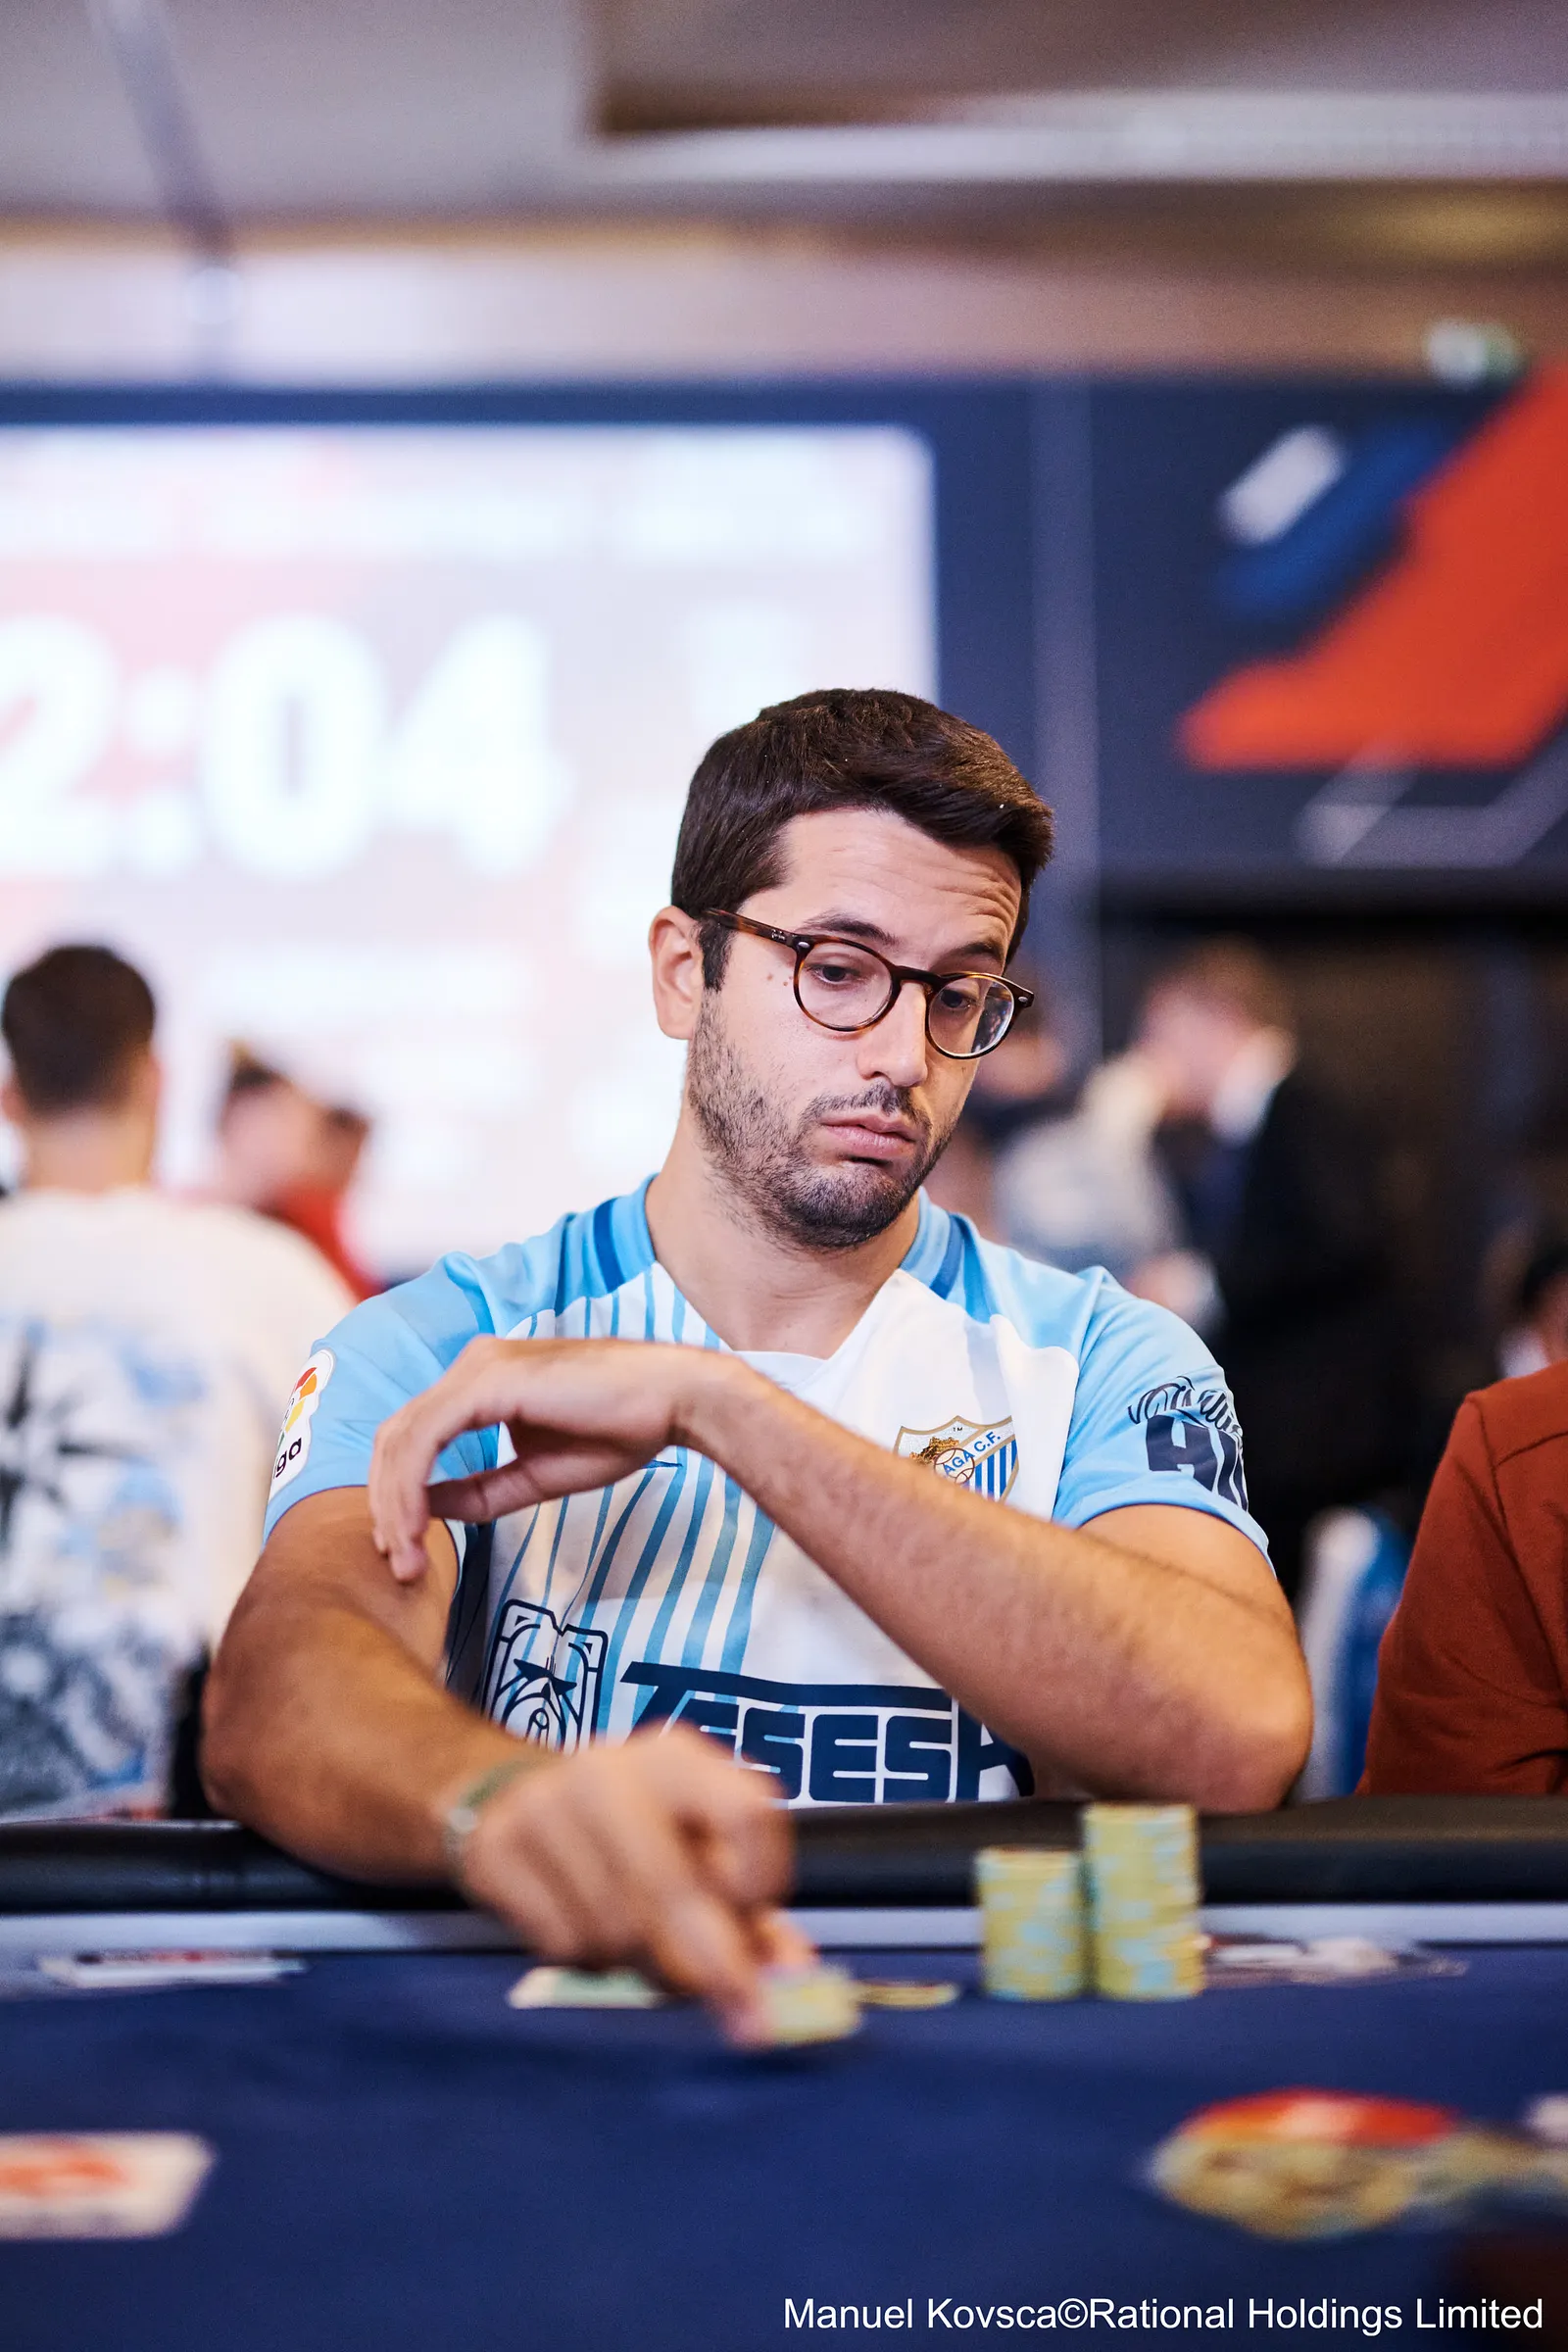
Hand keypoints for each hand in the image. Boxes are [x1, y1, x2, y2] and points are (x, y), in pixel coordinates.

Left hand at [369, 1335, 731, 1580]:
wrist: (673, 1400)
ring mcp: (476, 1369)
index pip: (415, 1438)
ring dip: (394, 1505)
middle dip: (386, 1507)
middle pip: (395, 1438)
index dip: (399, 1496)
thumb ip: (482, 1489)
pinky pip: (425, 1438)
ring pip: (402, 1440)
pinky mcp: (487, 1381)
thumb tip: (429, 1508)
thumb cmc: (619, 1431)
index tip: (405, 1552)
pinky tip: (416, 1527)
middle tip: (398, 1567)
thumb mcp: (535, 1474)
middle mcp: (471, 1365)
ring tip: (405, 1559)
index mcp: (481, 1381)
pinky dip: (411, 1486)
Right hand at [453, 1726, 812, 2044]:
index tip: (756, 1915)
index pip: (747, 1811)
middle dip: (712, 1964)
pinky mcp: (498, 1849)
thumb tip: (792, 1981)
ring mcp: (546, 1807)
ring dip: (642, 1965)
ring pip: (617, 1930)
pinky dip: (587, 1961)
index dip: (760, 1879)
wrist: (510, 1799)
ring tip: (641, 1944)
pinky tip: (585, 1927)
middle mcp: (611, 1771)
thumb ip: (750, 1914)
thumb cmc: (630, 1830)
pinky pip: (563, 1944)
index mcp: (677, 1759)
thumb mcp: (695, 1848)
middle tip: (738, 2011)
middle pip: (674, 1886)